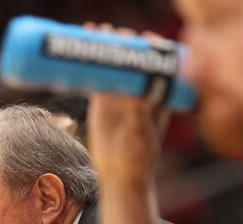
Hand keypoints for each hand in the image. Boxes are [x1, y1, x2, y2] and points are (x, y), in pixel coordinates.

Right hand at [83, 24, 171, 184]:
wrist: (120, 175)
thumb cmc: (138, 159)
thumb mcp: (140, 135)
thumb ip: (139, 115)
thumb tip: (137, 93)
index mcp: (159, 96)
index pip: (159, 64)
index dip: (153, 47)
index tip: (144, 38)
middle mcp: (141, 91)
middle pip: (135, 58)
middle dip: (126, 41)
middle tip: (115, 32)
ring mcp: (122, 95)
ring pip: (115, 64)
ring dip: (106, 45)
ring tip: (95, 30)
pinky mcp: (103, 101)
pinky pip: (98, 75)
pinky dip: (91, 61)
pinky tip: (83, 48)